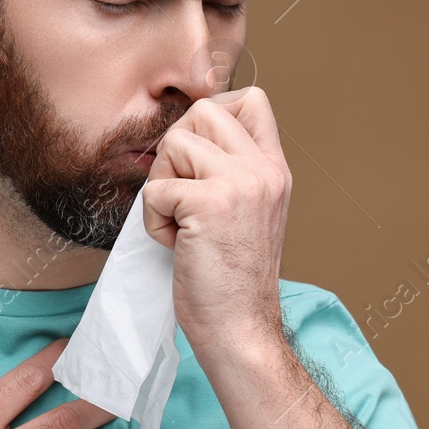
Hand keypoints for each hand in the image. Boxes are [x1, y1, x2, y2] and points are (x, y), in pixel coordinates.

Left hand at [140, 86, 291, 365]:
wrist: (239, 329)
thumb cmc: (230, 280)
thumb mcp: (246, 214)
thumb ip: (230, 173)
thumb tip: (185, 138)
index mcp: (274, 170)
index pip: (251, 100)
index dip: (211, 117)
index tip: (196, 161)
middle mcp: (264, 169)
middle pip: (203, 110)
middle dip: (176, 150)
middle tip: (181, 196)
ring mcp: (240, 182)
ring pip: (175, 142)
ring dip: (162, 185)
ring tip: (181, 223)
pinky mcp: (210, 202)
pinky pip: (156, 188)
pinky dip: (154, 220)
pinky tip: (177, 245)